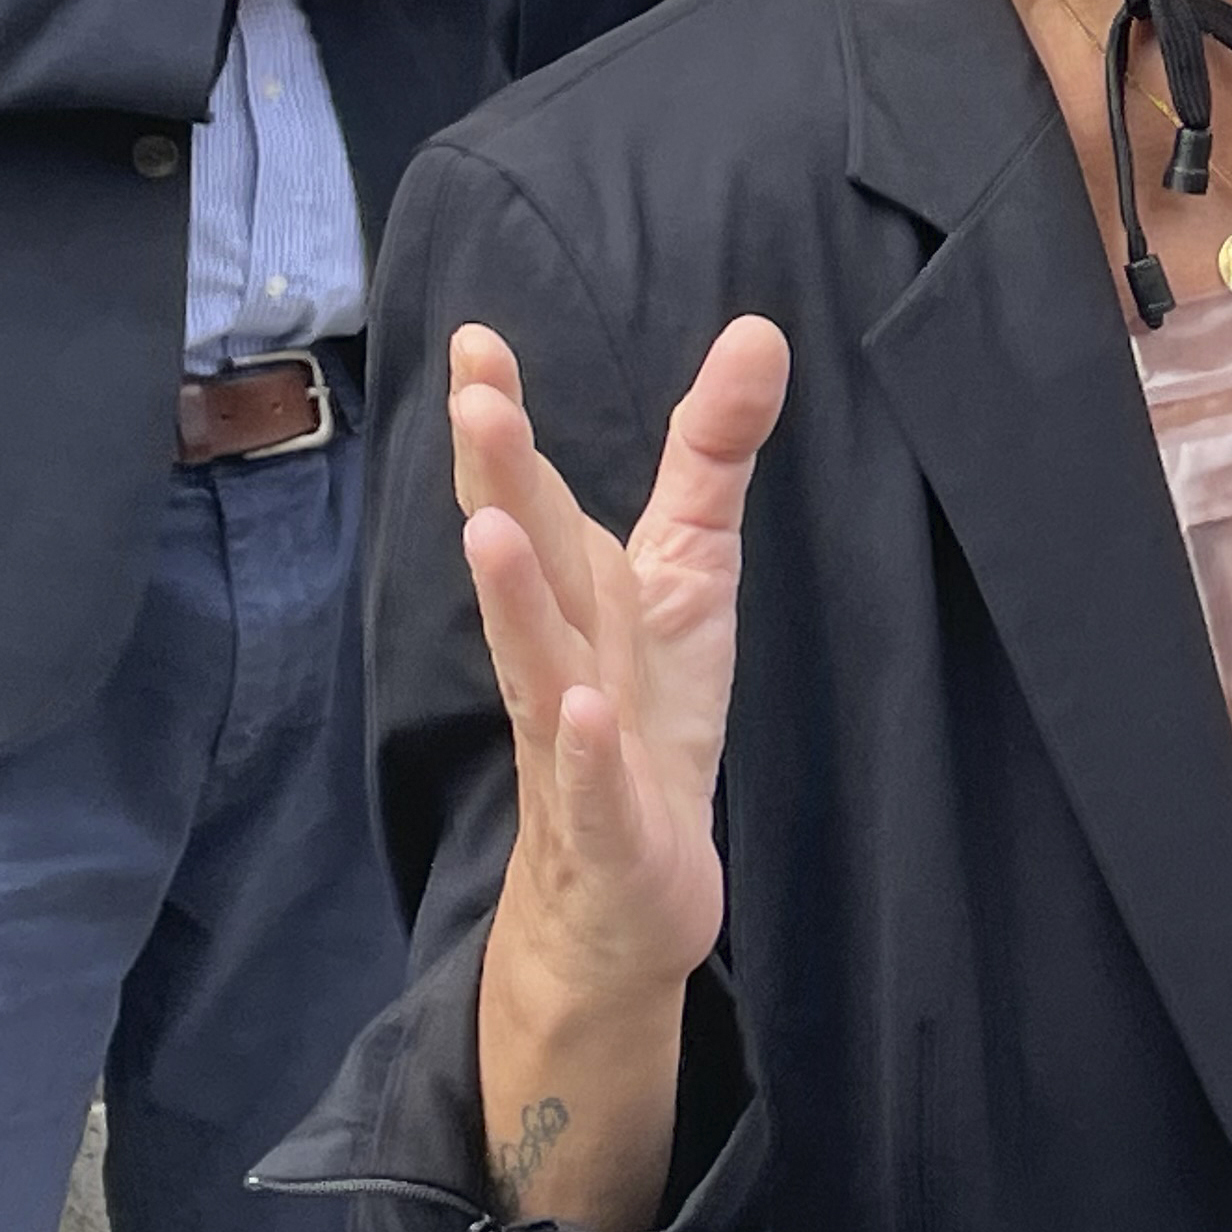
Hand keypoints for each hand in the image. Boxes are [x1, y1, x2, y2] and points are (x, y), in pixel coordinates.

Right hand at [459, 318, 790, 1004]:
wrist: (624, 901)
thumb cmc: (645, 720)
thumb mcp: (690, 573)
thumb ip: (709, 454)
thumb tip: (756, 330)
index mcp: (575, 595)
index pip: (529, 497)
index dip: (502, 423)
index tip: (475, 339)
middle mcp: (561, 659)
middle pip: (526, 566)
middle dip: (498, 483)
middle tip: (477, 402)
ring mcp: (576, 751)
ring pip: (537, 670)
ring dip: (514, 603)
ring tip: (490, 532)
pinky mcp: (613, 835)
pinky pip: (594, 793)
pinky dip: (587, 755)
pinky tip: (586, 714)